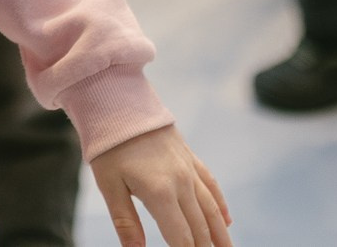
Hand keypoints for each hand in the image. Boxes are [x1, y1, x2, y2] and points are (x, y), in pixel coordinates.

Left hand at [90, 123, 231, 246]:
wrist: (118, 103)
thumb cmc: (109, 146)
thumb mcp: (109, 186)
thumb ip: (126, 222)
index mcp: (160, 193)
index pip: (181, 238)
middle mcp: (181, 183)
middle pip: (200, 227)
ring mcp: (188, 169)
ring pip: (212, 209)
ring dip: (221, 234)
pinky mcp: (190, 157)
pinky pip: (211, 185)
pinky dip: (221, 205)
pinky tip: (227, 221)